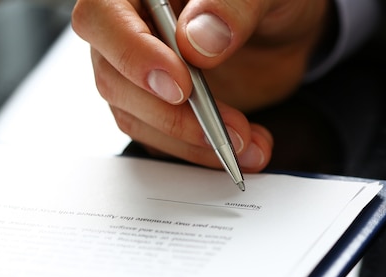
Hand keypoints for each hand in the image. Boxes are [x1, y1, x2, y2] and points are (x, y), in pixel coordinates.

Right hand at [71, 0, 331, 170]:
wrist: (281, 29)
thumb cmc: (264, 0)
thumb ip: (232, 7)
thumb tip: (197, 41)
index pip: (104, 18)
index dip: (134, 56)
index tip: (180, 87)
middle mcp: (131, 30)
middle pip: (115, 80)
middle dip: (173, 115)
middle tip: (229, 129)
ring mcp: (141, 74)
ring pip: (137, 119)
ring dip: (192, 142)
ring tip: (247, 144)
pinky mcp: (161, 108)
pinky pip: (164, 140)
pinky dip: (203, 153)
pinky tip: (245, 147)